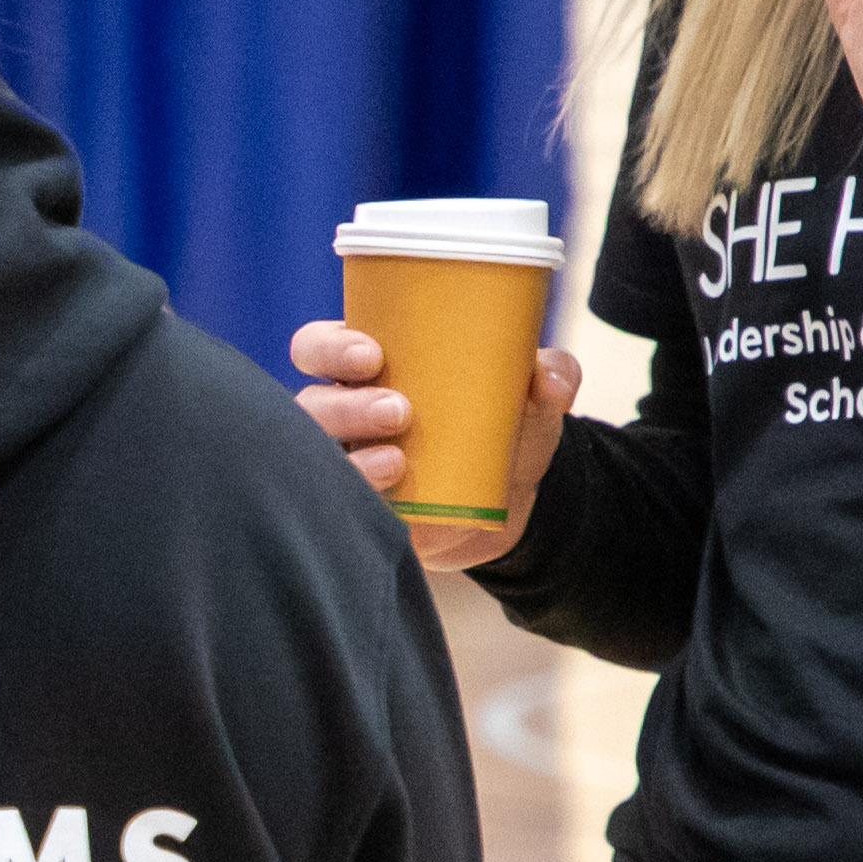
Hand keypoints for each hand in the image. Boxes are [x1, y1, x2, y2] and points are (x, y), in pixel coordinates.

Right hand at [290, 324, 581, 569]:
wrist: (513, 500)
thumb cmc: (504, 425)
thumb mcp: (531, 396)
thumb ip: (551, 373)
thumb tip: (549, 378)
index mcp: (369, 371)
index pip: (318, 348)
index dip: (330, 349)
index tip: (371, 354)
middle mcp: (346, 417)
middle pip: (311, 405)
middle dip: (345, 406)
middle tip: (399, 410)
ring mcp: (350, 467)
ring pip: (318, 461)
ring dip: (351, 460)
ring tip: (397, 462)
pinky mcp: (365, 513)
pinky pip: (342, 511)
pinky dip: (361, 505)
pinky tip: (392, 503)